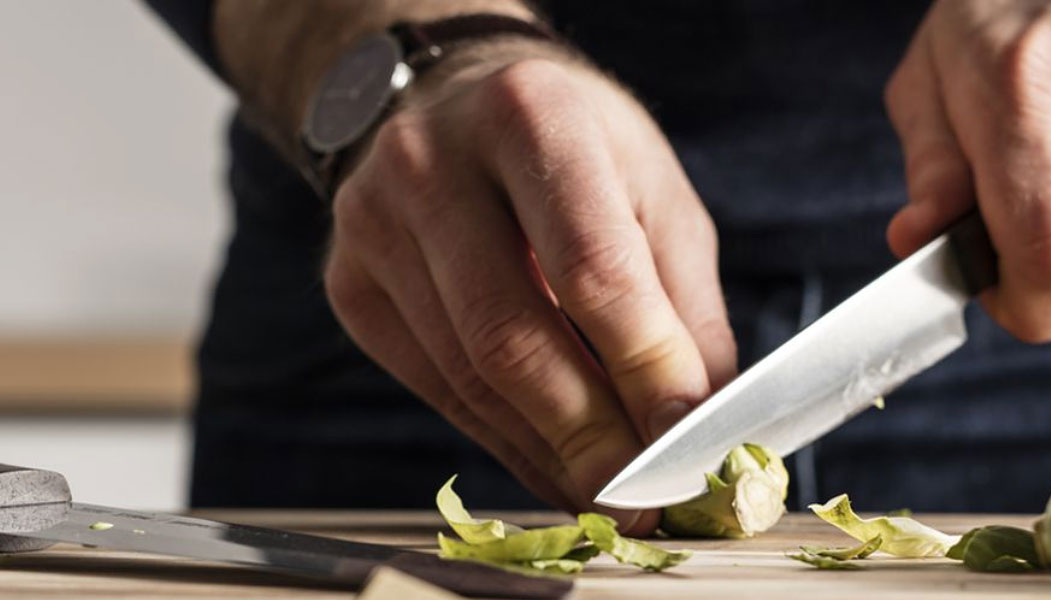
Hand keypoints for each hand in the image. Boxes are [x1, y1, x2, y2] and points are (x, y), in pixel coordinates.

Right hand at [321, 41, 736, 532]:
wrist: (447, 94)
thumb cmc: (571, 144)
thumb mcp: (652, 191)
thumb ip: (682, 308)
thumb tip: (701, 427)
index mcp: (530, 116)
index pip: (591, 271)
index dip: (643, 372)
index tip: (687, 445)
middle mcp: (431, 163)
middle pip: (511, 337)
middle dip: (588, 437)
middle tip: (644, 503)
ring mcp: (374, 226)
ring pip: (467, 378)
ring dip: (548, 453)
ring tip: (609, 495)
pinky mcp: (349, 285)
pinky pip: (435, 388)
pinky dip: (503, 440)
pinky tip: (552, 465)